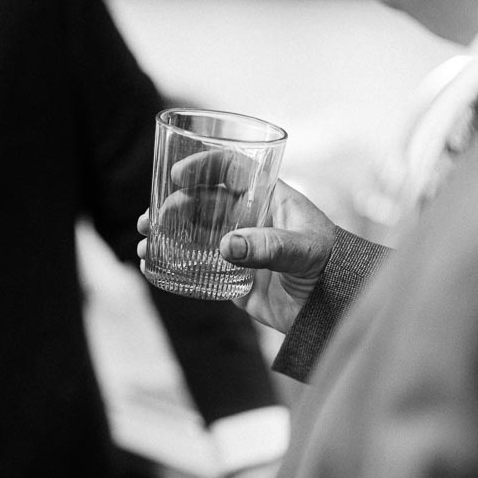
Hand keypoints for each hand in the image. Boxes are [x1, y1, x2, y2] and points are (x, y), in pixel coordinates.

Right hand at [138, 177, 335, 332]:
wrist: (332, 311)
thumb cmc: (330, 267)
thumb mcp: (305, 251)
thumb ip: (269, 246)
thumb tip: (226, 247)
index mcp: (267, 197)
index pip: (231, 169)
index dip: (204, 166)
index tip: (179, 175)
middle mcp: (248, 217)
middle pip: (202, 199)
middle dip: (173, 204)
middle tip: (154, 218)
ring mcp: (237, 245)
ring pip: (193, 229)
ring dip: (166, 230)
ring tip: (144, 237)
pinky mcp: (230, 274)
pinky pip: (195, 262)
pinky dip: (171, 259)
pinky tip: (152, 260)